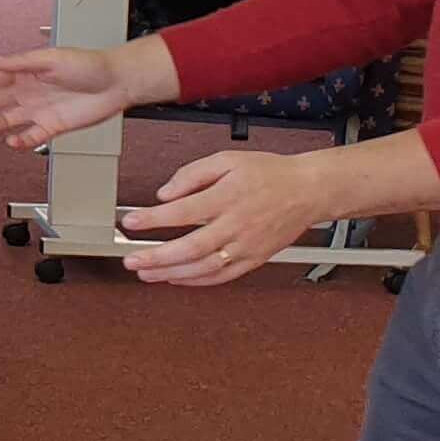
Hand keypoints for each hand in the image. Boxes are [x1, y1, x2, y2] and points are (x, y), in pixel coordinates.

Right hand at [0, 45, 143, 147]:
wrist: (117, 83)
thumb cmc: (90, 65)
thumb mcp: (52, 58)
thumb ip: (22, 62)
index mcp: (27, 71)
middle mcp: (29, 90)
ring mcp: (39, 109)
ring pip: (7, 120)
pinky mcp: (52, 126)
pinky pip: (31, 136)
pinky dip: (20, 140)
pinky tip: (11, 142)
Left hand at [118, 146, 344, 285]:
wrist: (308, 190)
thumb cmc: (270, 173)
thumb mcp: (227, 159)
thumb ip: (192, 173)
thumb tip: (165, 193)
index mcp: (228, 197)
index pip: (182, 211)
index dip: (153, 219)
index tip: (131, 222)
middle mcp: (237, 224)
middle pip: (190, 247)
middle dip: (156, 256)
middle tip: (132, 259)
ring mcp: (246, 245)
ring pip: (204, 267)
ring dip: (171, 274)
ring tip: (147, 274)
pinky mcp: (255, 259)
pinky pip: (223, 276)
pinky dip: (198, 281)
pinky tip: (177, 278)